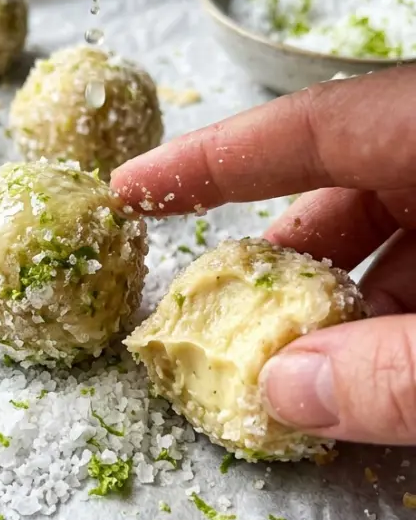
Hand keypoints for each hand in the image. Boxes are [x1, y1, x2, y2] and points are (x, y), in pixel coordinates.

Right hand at [111, 69, 415, 446]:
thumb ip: (393, 373)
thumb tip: (282, 393)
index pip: (311, 126)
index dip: (213, 158)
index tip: (130, 189)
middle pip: (346, 190)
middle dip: (280, 261)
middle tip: (221, 318)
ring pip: (394, 239)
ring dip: (342, 306)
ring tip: (297, 371)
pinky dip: (397, 323)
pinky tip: (375, 377)